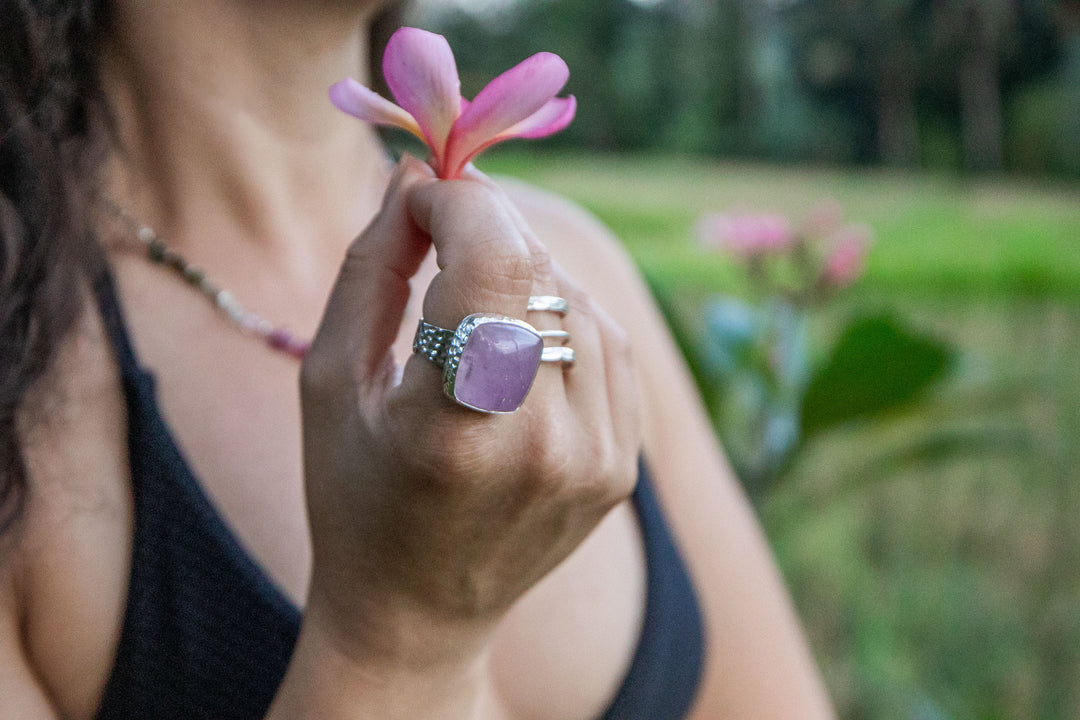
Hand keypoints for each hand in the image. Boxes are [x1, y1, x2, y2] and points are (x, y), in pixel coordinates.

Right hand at [298, 156, 640, 671]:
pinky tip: (515, 350)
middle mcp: (545, 445)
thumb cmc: (352, 494)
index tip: (422, 199)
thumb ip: (372, 265)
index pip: (496, 258)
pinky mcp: (624, 466)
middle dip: (487, 231)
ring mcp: (599, 459)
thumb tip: (415, 176)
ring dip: (524, 278)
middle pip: (539, 270)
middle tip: (439, 238)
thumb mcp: (330, 379)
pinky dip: (562, 322)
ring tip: (470, 313)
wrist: (418, 613)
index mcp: (456, 428)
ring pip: (580, 301)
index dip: (460, 201)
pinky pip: (608, 345)